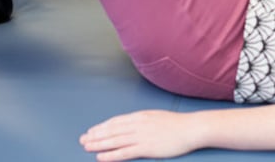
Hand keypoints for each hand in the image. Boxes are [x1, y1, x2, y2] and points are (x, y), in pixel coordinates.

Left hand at [80, 110, 200, 160]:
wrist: (191, 129)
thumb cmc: (177, 124)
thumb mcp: (157, 117)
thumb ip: (144, 121)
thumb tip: (132, 125)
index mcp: (141, 116)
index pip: (116, 121)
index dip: (102, 126)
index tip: (92, 131)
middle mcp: (138, 125)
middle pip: (112, 130)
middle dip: (96, 135)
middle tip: (83, 140)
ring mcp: (141, 136)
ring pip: (115, 140)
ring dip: (99, 144)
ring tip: (87, 147)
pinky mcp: (146, 148)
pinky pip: (124, 152)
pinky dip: (111, 155)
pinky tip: (101, 157)